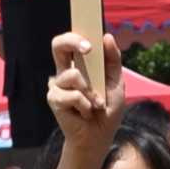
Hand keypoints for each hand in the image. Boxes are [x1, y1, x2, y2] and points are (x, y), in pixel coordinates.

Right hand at [45, 30, 123, 149]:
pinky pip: (72, 95)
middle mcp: (64, 72)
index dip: (76, 32)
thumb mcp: (116, 82)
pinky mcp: (54, 99)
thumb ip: (112, 60)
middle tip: (88, 48)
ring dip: (90, 91)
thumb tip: (107, 36)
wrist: (99, 136)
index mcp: (78, 65)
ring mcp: (57, 85)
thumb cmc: (107, 109)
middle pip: (58, 45)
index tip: (90, 33)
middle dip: (72, 41)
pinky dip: (85, 105)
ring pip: (72, 75)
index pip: (71, 41)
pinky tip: (86, 114)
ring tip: (96, 105)